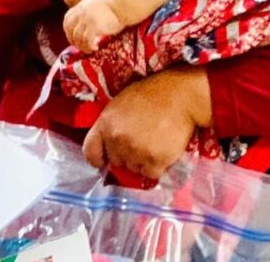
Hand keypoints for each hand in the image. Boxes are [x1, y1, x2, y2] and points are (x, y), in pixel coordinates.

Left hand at [63, 0, 123, 51]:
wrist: (123, 5)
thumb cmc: (115, 7)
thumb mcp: (97, 6)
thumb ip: (89, 13)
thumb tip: (85, 26)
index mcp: (81, 6)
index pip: (67, 19)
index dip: (68, 30)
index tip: (73, 37)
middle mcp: (81, 12)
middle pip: (69, 29)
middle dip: (73, 40)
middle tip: (80, 47)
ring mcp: (86, 19)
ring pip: (78, 37)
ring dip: (82, 46)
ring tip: (89, 50)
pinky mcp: (94, 26)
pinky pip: (87, 40)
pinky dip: (89, 46)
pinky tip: (95, 48)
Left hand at [83, 68, 210, 178]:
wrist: (179, 96)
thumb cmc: (150, 95)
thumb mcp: (120, 104)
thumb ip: (111, 125)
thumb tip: (108, 143)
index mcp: (105, 124)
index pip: (90, 152)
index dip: (98, 158)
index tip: (105, 161)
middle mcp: (117, 140)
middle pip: (116, 162)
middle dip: (126, 156)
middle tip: (140, 142)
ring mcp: (136, 151)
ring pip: (134, 169)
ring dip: (142, 161)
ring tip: (153, 143)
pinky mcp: (155, 160)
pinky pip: (151, 174)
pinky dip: (157, 167)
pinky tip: (162, 151)